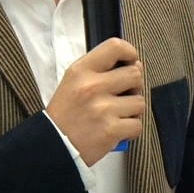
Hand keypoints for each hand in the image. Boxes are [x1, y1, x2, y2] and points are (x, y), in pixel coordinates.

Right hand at [46, 38, 144, 165]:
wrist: (53, 145)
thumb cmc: (65, 114)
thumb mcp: (73, 82)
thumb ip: (100, 70)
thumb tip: (135, 65)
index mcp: (81, 71)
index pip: (115, 47)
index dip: (130, 53)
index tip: (131, 62)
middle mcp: (92, 87)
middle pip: (135, 74)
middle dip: (134, 86)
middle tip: (123, 95)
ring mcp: (103, 109)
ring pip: (139, 102)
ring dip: (132, 110)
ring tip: (116, 115)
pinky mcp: (111, 130)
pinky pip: (137, 125)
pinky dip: (130, 130)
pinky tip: (117, 130)